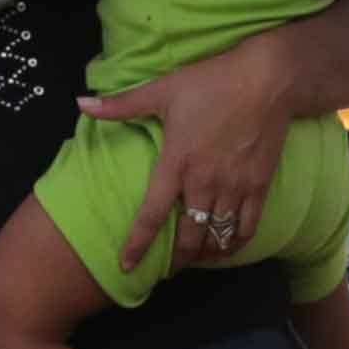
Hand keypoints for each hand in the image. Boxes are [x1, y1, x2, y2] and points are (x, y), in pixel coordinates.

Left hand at [87, 39, 286, 265]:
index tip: (127, 266)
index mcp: (176, 162)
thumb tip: (81, 103)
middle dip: (175, 260)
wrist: (267, 78)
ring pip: (216, 238)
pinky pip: (246, 229)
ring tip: (193, 259)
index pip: (151, 216)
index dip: (137, 245)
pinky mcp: (259, 186)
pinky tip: (224, 247)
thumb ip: (122, 104)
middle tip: (166, 270)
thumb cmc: (212, 81)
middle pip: (187, 237)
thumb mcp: (163, 89)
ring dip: (202, 255)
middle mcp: (204, 182)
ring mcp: (234, 187)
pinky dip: (233, 244)